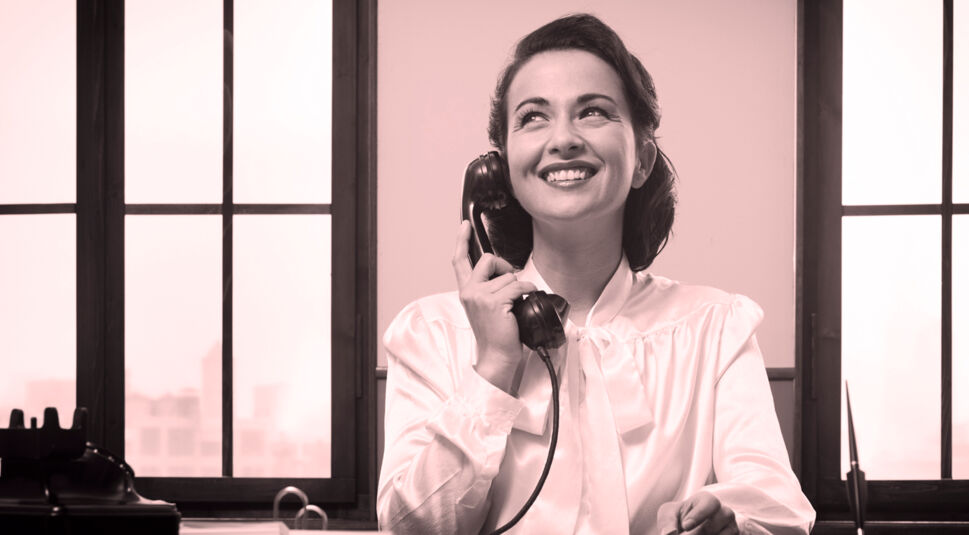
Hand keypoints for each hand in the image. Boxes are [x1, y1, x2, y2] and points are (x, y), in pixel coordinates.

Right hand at [452, 221, 535, 392]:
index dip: (462, 240)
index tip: (464, 225)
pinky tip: (524, 304)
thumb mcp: (484, 308)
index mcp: (466, 292)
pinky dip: (527, 292)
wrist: (497, 356)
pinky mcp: (495, 302)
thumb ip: (487, 289)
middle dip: (504, 266)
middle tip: (510, 285)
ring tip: (514, 306)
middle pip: (488, 259)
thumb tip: (505, 274)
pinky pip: (519, 286)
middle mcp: (470, 291)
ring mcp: (481, 296)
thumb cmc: (496, 335)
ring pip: (508, 276)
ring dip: (518, 288)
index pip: (459, 261)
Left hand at [657, 492, 737, 534]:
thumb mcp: (669, 514)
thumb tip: (669, 533)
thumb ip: (667, 521)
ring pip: (723, 534)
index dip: (698, 514)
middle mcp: (724, 512)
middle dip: (698, 532)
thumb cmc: (679, 517)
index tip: (685, 526)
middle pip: (717, 522)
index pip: (710, 503)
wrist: (688, 527)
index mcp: (707, 500)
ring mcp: (731, 527)